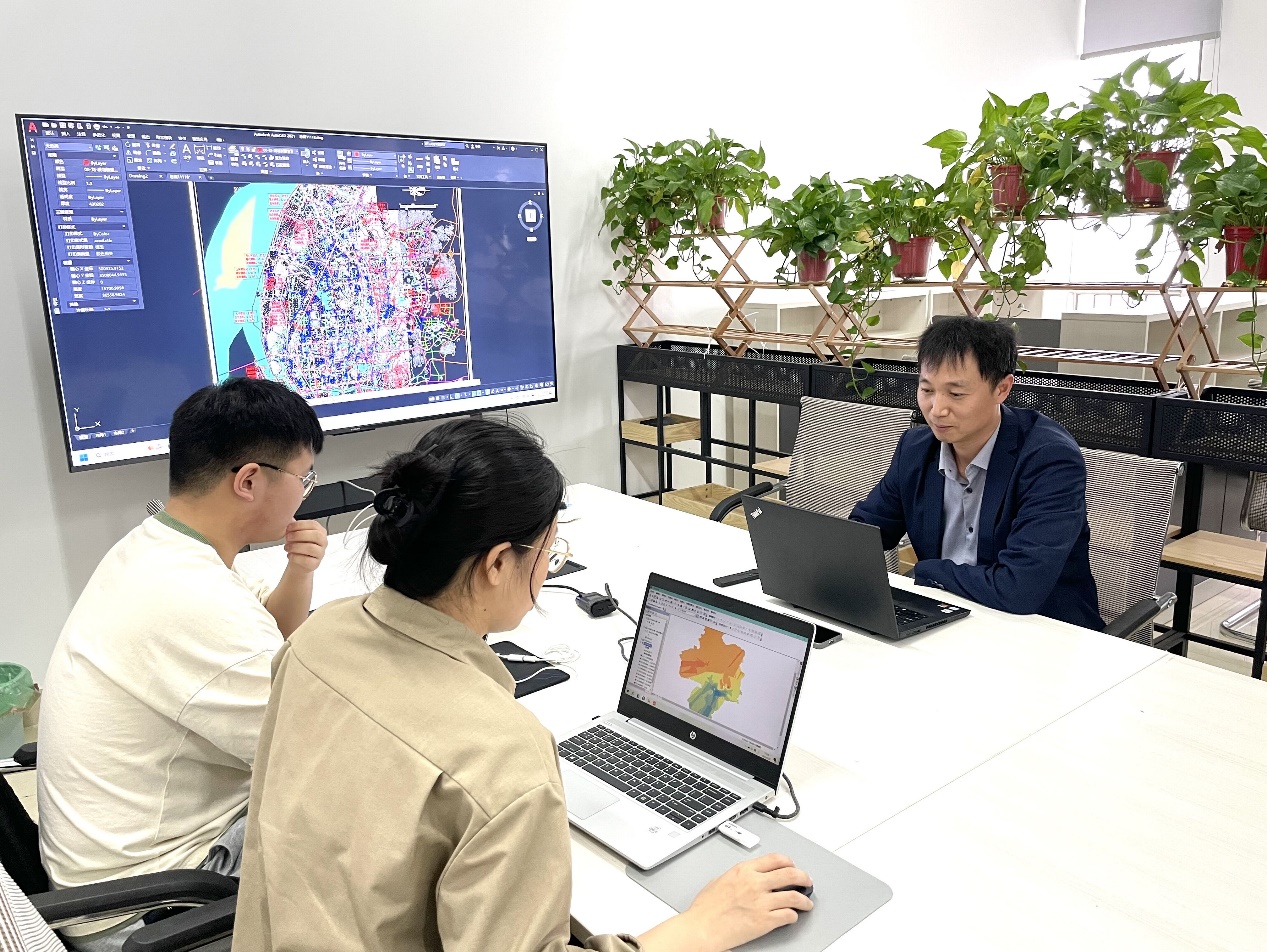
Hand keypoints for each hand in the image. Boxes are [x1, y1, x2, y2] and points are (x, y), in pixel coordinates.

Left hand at [283, 520, 326, 573]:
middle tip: (288, 537)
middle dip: (299, 535)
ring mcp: (320, 553)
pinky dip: (295, 557)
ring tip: (287, 547)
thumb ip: (294, 526)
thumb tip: (287, 517)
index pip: (313, 524)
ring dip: (295, 547)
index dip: (300, 525)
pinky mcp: (315, 564)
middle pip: (316, 535)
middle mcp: (323, 541)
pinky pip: (307, 561)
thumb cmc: (298, 546)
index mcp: (319, 531)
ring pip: (311, 548)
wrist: (298, 563)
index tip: (288, 527)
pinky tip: (290, 555)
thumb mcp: (296, 533)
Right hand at [639, 853, 811, 951]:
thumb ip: (737, 875)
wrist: (702, 928)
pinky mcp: (765, 921)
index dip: (789, 862)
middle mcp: (756, 883)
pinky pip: (788, 916)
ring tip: (806, 903)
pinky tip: (793, 917)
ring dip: (804, 900)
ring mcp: (762, 902)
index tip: (793, 866)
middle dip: (803, 877)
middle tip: (807, 881)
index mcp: (745, 870)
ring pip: (794, 896)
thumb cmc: (705, 909)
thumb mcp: (719, 880)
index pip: (776, 859)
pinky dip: (794, 916)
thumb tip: (746, 877)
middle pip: (790, 874)